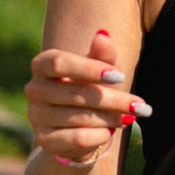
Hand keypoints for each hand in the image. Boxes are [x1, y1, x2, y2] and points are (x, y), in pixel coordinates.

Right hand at [22, 27, 150, 166]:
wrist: (75, 127)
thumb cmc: (89, 89)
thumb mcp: (99, 70)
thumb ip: (102, 55)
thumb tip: (103, 35)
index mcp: (42, 64)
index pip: (60, 63)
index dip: (90, 69)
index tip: (121, 76)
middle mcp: (34, 89)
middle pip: (77, 93)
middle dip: (114, 100)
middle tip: (140, 106)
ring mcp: (36, 116)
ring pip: (81, 118)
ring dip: (111, 119)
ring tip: (129, 118)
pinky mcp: (45, 140)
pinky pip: (77, 139)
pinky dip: (99, 136)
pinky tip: (111, 132)